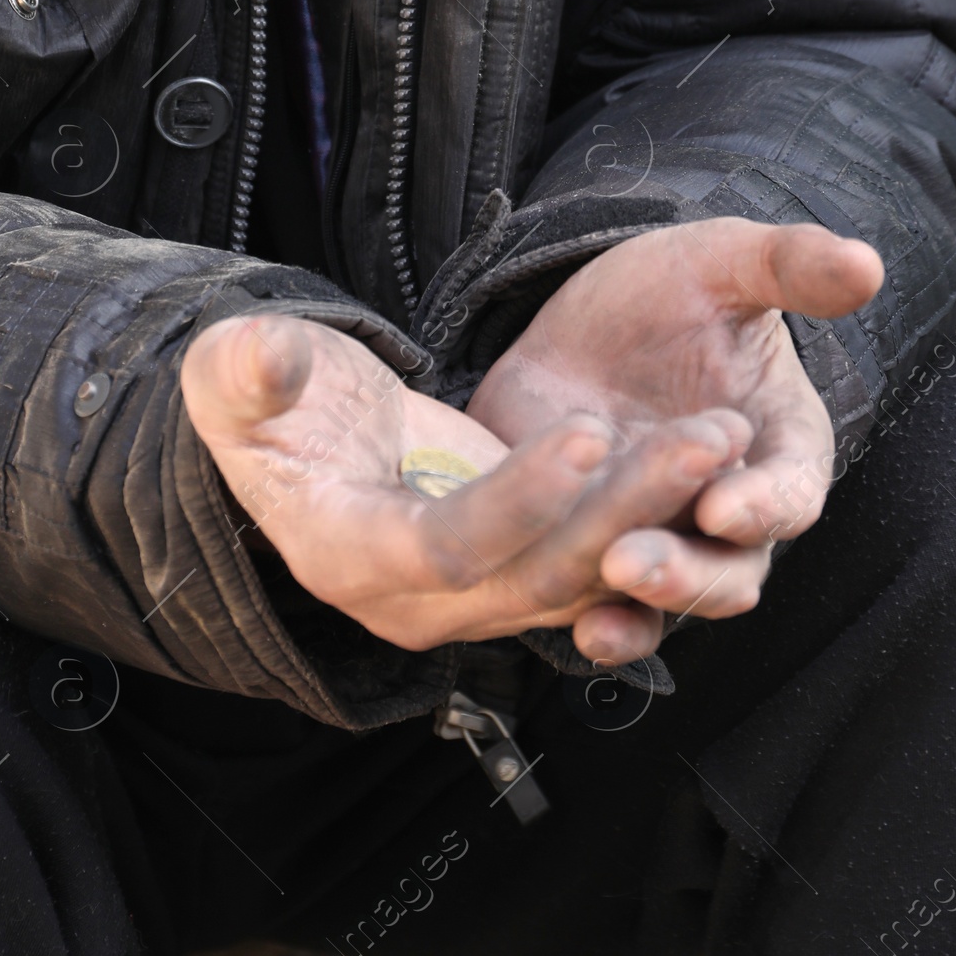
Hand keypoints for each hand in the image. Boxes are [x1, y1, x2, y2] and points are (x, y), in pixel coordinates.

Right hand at [182, 310, 757, 659]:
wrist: (294, 437)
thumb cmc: (260, 403)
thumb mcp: (233, 373)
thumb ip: (250, 368)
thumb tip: (266, 356)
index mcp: (346, 555)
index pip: (449, 549)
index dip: (521, 500)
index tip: (591, 431)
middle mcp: (417, 600)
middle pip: (540, 573)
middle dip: (628, 510)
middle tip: (705, 436)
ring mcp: (474, 593)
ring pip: (584, 572)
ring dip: (657, 511)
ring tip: (722, 438)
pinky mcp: (516, 566)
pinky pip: (596, 559)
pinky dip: (653, 516)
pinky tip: (713, 458)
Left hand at [466, 218, 881, 633]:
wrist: (584, 321)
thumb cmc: (670, 292)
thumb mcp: (721, 261)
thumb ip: (790, 265)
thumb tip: (866, 263)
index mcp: (780, 446)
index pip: (792, 492)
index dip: (764, 506)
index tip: (724, 506)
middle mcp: (731, 511)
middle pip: (731, 571)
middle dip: (689, 574)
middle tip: (633, 563)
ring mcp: (666, 539)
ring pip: (672, 602)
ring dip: (644, 606)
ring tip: (603, 588)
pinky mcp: (600, 554)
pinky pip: (608, 609)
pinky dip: (603, 626)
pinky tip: (577, 630)